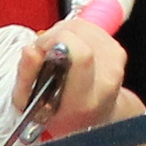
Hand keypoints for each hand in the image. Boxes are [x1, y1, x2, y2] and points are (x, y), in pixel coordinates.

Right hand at [17, 18, 132, 138]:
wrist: (94, 120)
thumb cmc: (60, 115)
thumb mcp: (31, 107)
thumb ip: (27, 78)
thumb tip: (30, 49)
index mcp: (84, 100)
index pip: (80, 55)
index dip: (54, 41)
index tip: (40, 50)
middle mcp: (106, 79)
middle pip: (78, 34)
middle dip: (53, 36)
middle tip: (45, 54)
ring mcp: (116, 63)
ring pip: (81, 26)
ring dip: (62, 33)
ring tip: (56, 54)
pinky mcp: (118, 49)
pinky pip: (89, 26)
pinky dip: (73, 33)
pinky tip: (69, 50)